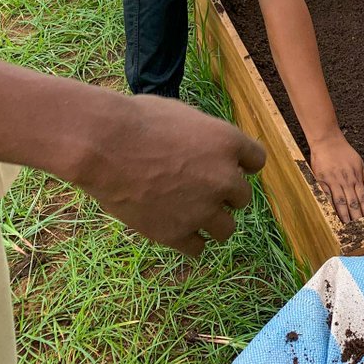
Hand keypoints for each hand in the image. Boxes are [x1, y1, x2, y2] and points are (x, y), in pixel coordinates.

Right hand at [77, 94, 264, 255]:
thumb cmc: (139, 121)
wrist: (106, 147)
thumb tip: (205, 147)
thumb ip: (204, 137)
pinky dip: (188, 240)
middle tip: (198, 187)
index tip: (228, 166)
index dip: (241, 164)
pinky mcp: (177, 234)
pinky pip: (197, 248)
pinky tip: (173, 227)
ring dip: (212, 221)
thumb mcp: (183, 115)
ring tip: (188, 212)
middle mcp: (224, 178)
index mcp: (228, 143)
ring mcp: (202, 209)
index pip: (257, 160)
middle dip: (224, 193)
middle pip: (243, 197)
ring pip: (226, 229)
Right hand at [310, 131, 363, 224]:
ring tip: (347, 229)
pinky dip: (329, 206)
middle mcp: (346, 181)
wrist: (327, 140)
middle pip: (353, 203)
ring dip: (344, 216)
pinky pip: (326, 196)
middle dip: (357, 219)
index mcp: (356, 178)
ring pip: (340, 202)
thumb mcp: (360, 163)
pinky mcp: (321, 180)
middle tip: (359, 232)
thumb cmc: (344, 151)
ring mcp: (333, 181)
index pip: (363, 199)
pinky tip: (331, 216)